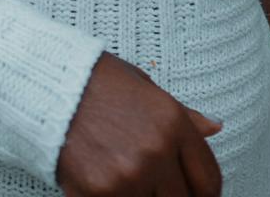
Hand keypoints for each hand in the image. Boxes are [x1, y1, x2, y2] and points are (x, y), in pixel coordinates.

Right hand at [57, 50, 223, 195]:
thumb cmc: (102, 84)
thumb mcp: (149, 91)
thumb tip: (215, 128)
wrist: (54, 86)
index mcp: (173, 124)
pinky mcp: (99, 194)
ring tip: (135, 182)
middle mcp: (156, 152)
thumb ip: (185, 117)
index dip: (208, 195)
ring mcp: (128, 176)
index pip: (208, 178)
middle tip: (164, 191)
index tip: (199, 196)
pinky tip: (112, 187)